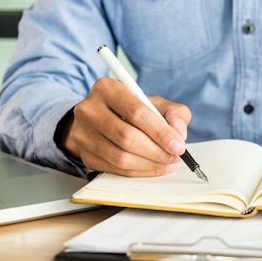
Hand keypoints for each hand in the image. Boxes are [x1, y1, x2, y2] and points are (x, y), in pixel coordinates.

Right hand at [61, 77, 190, 176]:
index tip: (178, 145)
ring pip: (121, 157)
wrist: (103, 119)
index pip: (136, 113)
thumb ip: (174, 112)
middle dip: (157, 151)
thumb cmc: (132, 110)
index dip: (160, 132)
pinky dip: (141, 171)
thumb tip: (178, 132)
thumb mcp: (155, 103)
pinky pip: (117, 169)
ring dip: (150, 164)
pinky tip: (154, 167)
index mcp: (108, 89)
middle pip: (127, 137)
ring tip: (167, 162)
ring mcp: (83, 134)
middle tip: (174, 156)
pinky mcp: (85, 155)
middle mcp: (90, 110)